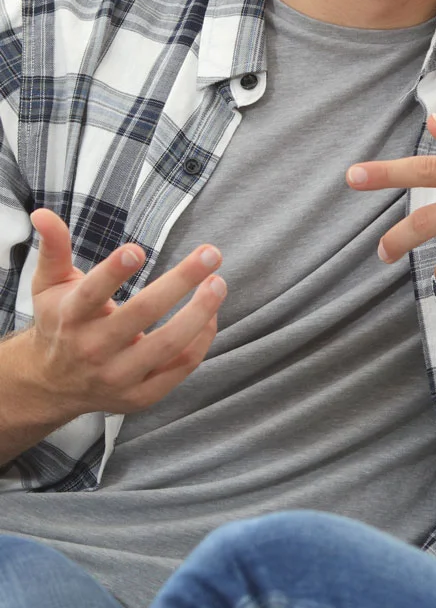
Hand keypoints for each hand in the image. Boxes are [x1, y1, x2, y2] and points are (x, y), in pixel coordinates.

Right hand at [26, 208, 226, 418]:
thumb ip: (54, 248)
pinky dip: (200, 341)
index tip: (137, 250)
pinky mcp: (139, 395)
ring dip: (200, 312)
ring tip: (219, 283)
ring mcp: (118, 376)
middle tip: (211, 253)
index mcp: (71, 317)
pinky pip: (179, 368)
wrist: (51, 385)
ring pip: (168, 345)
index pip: (92, 293)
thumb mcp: (49, 285)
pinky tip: (210, 315)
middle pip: (142, 313)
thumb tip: (44, 212)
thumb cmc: (60, 323)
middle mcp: (93, 349)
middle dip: (181, 281)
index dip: (113, 272)